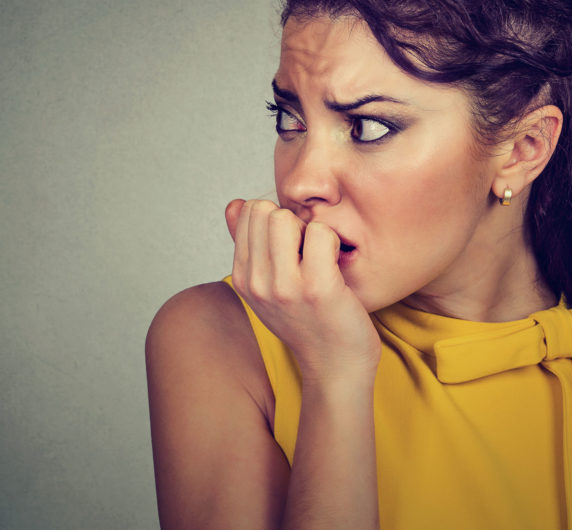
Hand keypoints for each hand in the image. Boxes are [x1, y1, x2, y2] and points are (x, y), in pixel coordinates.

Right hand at [225, 198, 380, 382]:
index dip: (276, 219)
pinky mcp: (317, 288)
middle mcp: (256, 282)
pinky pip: (320, 233)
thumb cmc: (309, 322)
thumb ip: (250, 244)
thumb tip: (235, 203)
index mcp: (243, 278)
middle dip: (291, 220)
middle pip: (265, 210)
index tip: (291, 246)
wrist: (336, 368)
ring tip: (319, 257)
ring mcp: (284, 286)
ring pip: (287, 217)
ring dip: (310, 229)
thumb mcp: (267, 287)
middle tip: (307, 251)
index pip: (247, 211)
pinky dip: (332, 241)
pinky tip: (335, 265)